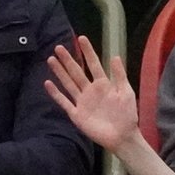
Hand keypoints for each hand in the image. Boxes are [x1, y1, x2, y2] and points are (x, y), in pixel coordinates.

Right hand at [43, 36, 139, 151]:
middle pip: (77, 72)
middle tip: (58, 47)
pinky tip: (47, 83)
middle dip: (68, 60)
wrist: (122, 136)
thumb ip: (120, 76)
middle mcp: (90, 91)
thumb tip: (115, 56)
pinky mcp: (77, 114)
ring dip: (60, 72)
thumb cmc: (127, 115)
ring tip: (51, 60)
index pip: (93, 64)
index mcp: (103, 84)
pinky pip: (64, 102)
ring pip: (68, 84)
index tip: (81, 38)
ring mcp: (82, 102)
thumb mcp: (126, 93)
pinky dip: (56, 94)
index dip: (87, 52)